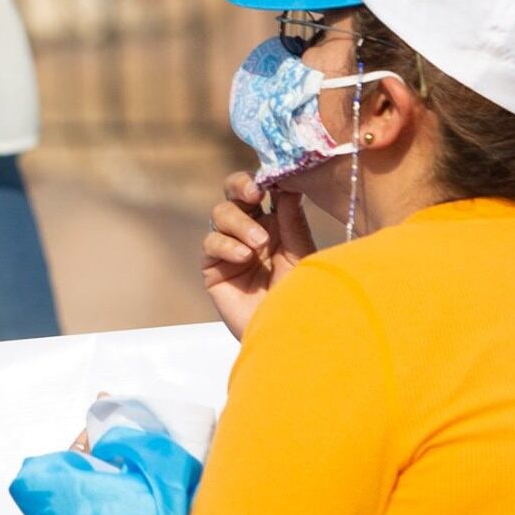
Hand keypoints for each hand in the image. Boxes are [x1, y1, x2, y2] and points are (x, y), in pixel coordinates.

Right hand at [202, 171, 316, 339]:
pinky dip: (226, 246)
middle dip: (241, 186)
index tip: (273, 177)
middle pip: (234, 193)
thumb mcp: (302, 254)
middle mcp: (250, 231)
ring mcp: (230, 249)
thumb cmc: (303, 297)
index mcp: (276, 224)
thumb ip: (292, 221)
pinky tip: (244, 258)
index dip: (263, 178)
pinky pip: (211, 244)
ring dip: (239, 223)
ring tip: (258, 244)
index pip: (262, 190)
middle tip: (255, 193)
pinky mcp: (214, 269)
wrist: (290, 337)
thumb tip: (288, 184)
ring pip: (220, 214)